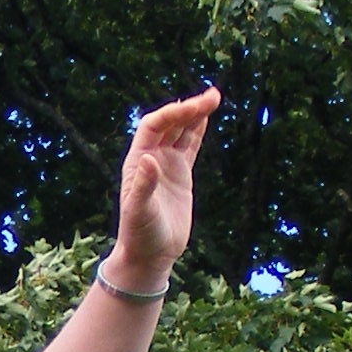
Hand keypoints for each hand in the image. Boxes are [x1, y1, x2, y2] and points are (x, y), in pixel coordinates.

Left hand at [111, 88, 218, 283]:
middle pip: (169, 123)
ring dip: (195, 114)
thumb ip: (144, 185)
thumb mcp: (140, 211)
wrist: (150, 254)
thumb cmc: (140, 234)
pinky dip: (197, 130)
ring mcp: (166, 165)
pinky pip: (189, 146)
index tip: (194, 106)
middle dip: (189, 108)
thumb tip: (149, 158)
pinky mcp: (180, 175)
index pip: (154, 126)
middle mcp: (150, 158)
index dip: (173, 112)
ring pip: (180, 131)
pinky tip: (205, 116)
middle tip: (212, 96)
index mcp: (137, 160)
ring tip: (213, 97)